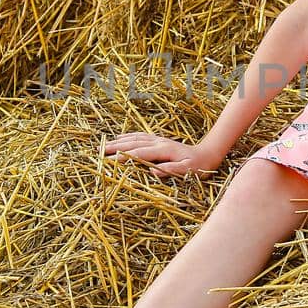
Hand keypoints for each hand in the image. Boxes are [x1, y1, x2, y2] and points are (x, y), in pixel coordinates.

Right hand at [101, 132, 224, 177]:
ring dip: (119, 141)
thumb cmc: (199, 167)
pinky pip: (141, 136)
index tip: (109, 161)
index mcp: (164, 150)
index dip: (123, 157)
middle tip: (100, 152)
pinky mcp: (159, 140)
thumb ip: (171, 171)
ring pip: (135, 138)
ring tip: (105, 145)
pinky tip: (121, 138)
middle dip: (116, 147)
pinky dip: (129, 136)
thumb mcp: (188, 171)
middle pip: (133, 143)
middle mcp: (159, 142)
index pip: (139, 153)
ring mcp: (158, 140)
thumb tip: (153, 171)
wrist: (208, 154)